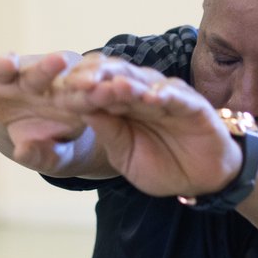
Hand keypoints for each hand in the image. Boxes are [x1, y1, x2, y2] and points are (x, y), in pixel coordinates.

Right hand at [0, 51, 91, 173]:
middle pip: (69, 83)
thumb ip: (40, 156)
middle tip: (92, 81)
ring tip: (58, 61)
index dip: (98, 98)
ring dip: (48, 67)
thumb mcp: (44, 156)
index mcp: (75, 105)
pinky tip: (9, 62)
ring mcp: (25, 78)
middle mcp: (53, 87)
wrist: (12, 120)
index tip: (108, 95)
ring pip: (38, 72)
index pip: (89, 100)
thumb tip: (23, 151)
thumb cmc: (37, 141)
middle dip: (81, 81)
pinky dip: (3, 66)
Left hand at [53, 54, 241, 196]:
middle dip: (97, 78)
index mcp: (121, 104)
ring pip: (144, 82)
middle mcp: (142, 94)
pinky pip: (178, 97)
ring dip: (128, 83)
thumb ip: (107, 133)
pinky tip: (152, 96)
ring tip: (112, 86)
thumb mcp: (125, 155)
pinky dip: (166, 94)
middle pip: (116, 77)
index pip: (96, 88)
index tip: (55, 93)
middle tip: (77, 82)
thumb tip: (82, 110)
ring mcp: (167, 96)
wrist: (202, 180)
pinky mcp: (193, 104)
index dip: (77, 89)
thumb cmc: (162, 166)